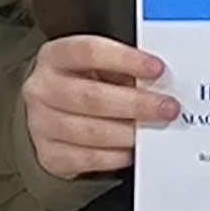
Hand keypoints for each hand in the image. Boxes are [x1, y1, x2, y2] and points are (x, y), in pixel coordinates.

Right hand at [23, 34, 176, 179]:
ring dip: (129, 132)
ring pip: (91, 131)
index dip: (125, 59)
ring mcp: (41, 123)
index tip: (157, 68)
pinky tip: (133, 149)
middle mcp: (42, 88)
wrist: (48, 115)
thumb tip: (161, 82)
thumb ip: (122, 69)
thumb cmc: (81, 84)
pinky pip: (88, 158)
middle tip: (168, 107)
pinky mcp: (50, 154)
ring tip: (155, 130)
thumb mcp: (95, 67)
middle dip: (136, 103)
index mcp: (55, 56)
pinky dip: (115, 155)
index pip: (89, 51)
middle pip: (92, 96)